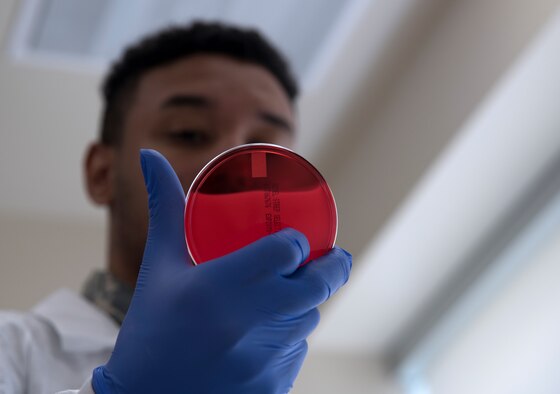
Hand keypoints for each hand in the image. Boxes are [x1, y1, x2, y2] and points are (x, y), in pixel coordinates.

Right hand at [91, 149, 351, 393]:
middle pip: (316, 286)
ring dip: (309, 304)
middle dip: (333, 268)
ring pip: (308, 320)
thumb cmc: (150, 330)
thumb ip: (164, 211)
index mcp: (218, 287)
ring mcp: (262, 360)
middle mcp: (246, 323)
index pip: (286, 251)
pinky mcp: (271, 388)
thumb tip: (150, 155)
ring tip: (296, 293)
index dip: (300, 242)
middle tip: (333, 258)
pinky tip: (272, 335)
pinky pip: (296, 353)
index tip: (300, 239)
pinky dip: (291, 339)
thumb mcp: (158, 268)